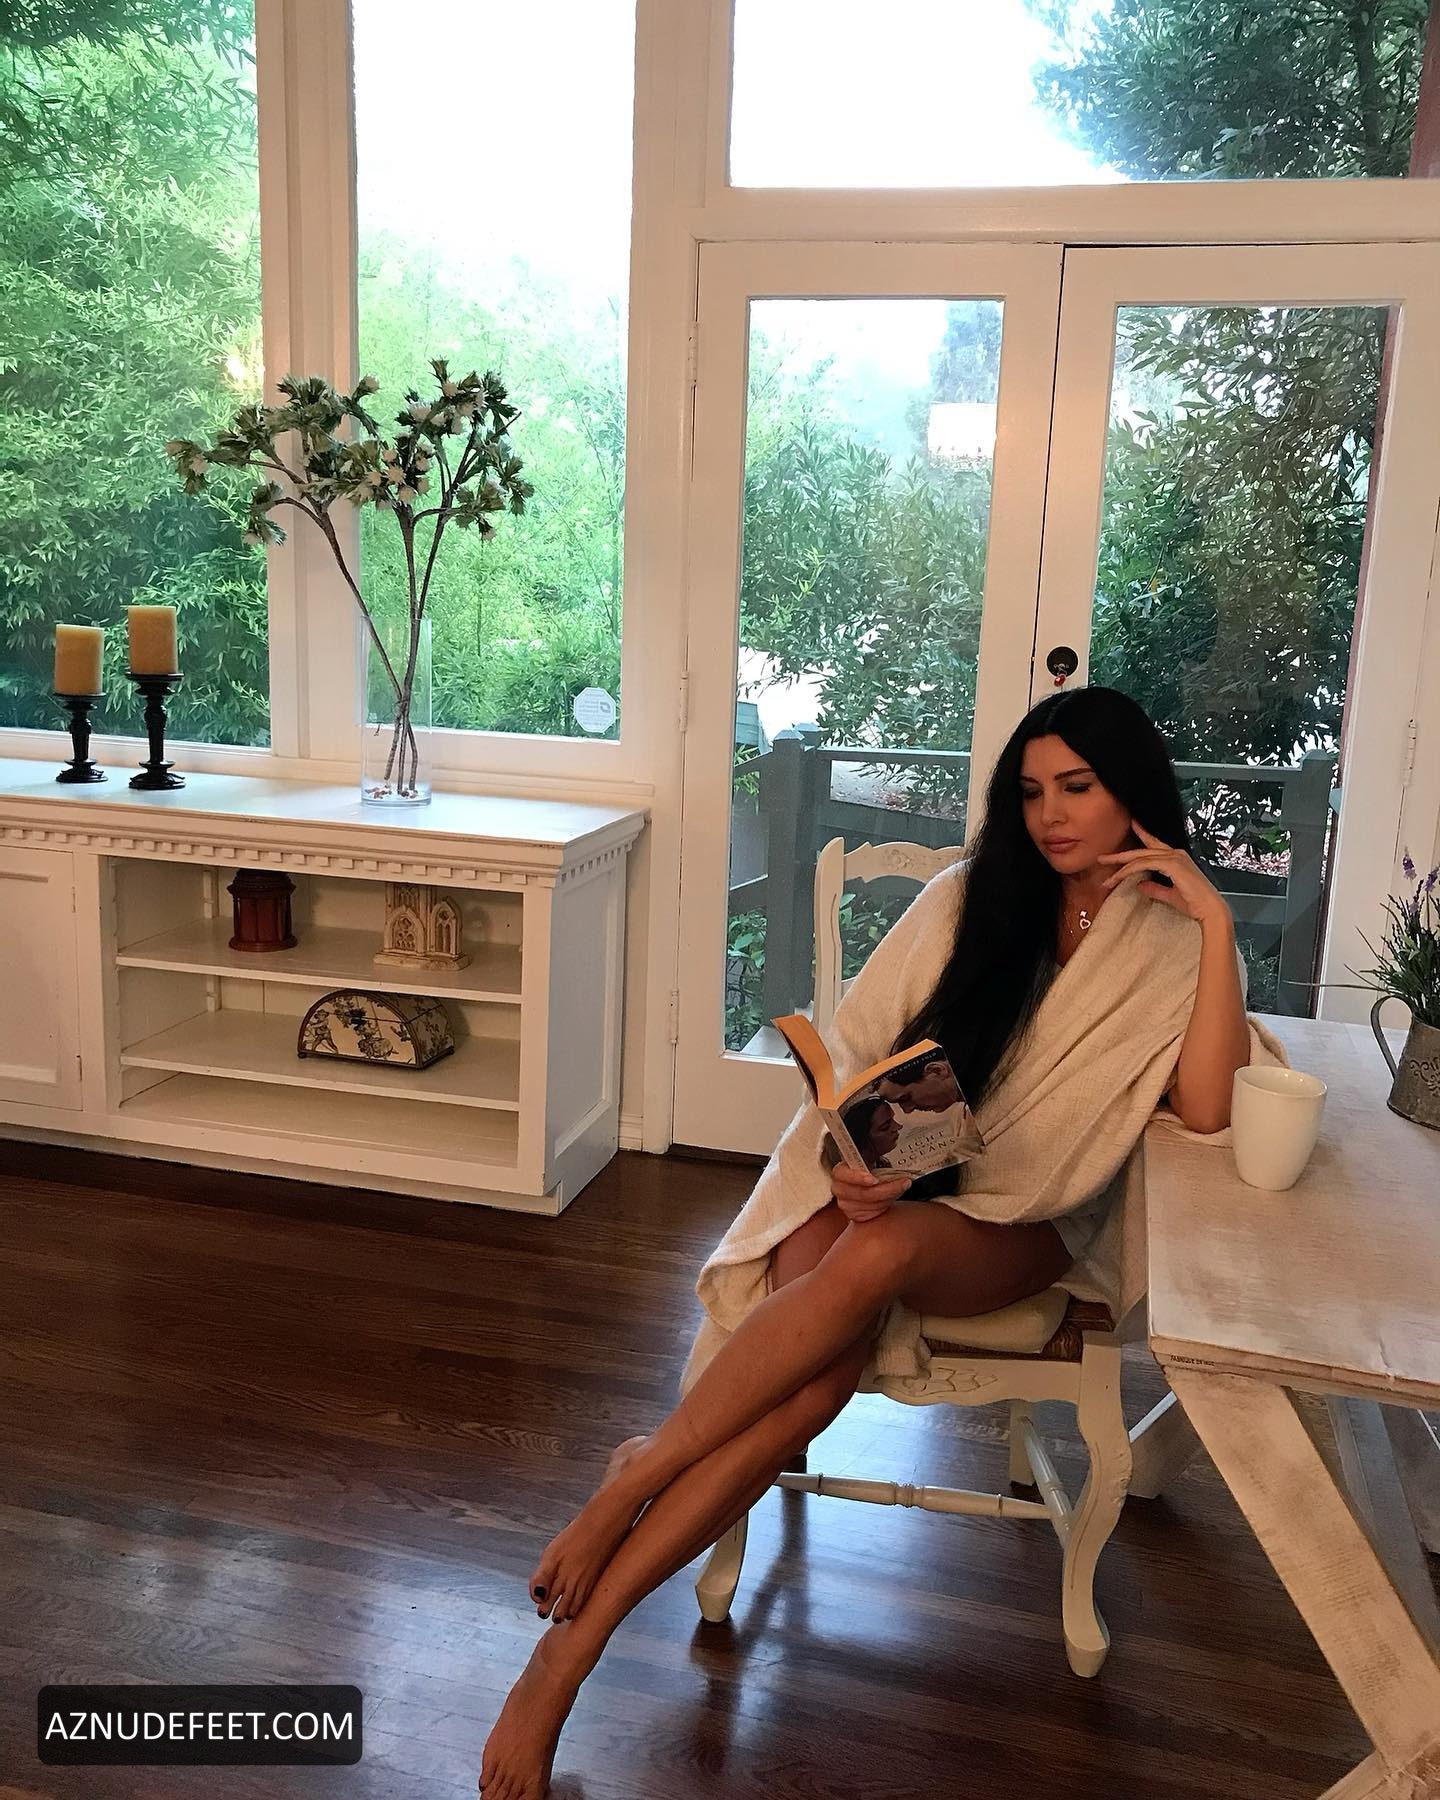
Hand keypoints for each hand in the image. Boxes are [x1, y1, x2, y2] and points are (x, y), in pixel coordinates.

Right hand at [831, 1161, 911, 1221]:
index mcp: (840, 1171)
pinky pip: (871, 1214)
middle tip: (902, 1183)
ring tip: (901, 1187)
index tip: (874, 1179)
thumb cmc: (870, 1171)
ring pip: (870, 1204)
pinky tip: (890, 1198)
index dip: (858, 1177)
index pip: (842, 1174)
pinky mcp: (853, 1215)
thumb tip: (886, 1142)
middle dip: (885, 1189)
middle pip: (861, 1193)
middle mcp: (839, 1188)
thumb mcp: (871, 1160)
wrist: (870, 1187)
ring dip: (889, 1196)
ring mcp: (845, 1204)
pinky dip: (885, 1206)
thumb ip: (873, 1155)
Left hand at [1097, 820, 1228, 925]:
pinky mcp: (1172, 864)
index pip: (1154, 844)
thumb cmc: (1194, 904)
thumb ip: (1155, 889)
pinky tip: (1119, 878)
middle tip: (1102, 858)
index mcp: (1177, 858)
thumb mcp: (1170, 895)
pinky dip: (1129, 871)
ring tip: (1107, 878)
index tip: (1132, 824)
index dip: (1142, 834)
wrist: (1209, 910)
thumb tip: (1140, 885)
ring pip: (1140, 858)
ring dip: (1121, 868)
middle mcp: (1175, 854)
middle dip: (1120, 855)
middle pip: (1142, 850)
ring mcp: (1174, 857)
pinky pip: (1143, 864)